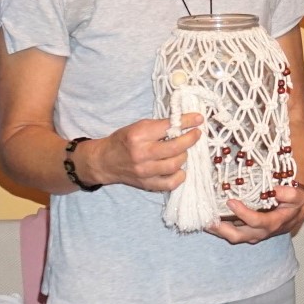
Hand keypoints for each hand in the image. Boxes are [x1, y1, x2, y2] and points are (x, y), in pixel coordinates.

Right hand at [79, 115, 200, 191]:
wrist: (105, 161)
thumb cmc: (123, 141)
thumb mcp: (137, 127)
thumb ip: (159, 126)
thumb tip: (184, 123)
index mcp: (138, 135)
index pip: (168, 127)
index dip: (187, 122)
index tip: (198, 119)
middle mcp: (141, 154)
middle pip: (175, 147)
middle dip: (190, 139)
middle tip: (196, 134)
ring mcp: (145, 171)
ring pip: (175, 165)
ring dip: (184, 156)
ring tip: (183, 151)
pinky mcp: (147, 184)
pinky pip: (171, 183)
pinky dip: (179, 175)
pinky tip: (179, 168)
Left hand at [206, 184, 303, 244]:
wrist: (295, 215)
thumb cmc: (294, 204)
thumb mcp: (298, 197)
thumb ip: (290, 194)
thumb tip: (275, 190)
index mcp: (272, 223)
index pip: (256, 221)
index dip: (243, 213)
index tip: (230, 201)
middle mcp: (260, 232)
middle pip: (238, 235)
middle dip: (221, 229)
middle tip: (207, 219)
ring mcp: (252, 235)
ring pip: (232, 237)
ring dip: (217, 231)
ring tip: (203, 221)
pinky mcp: (247, 233)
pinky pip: (231, 233)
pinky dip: (219, 228)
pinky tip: (208, 220)